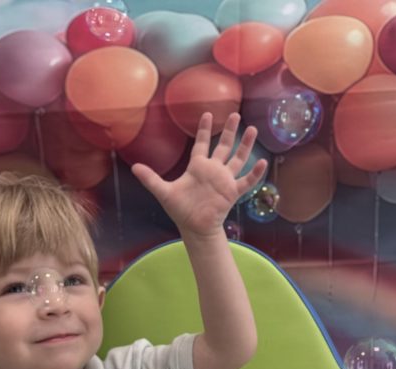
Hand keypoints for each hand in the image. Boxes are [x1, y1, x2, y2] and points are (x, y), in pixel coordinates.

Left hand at [131, 112, 267, 239]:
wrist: (195, 228)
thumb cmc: (180, 210)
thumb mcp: (164, 192)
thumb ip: (151, 179)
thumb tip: (134, 168)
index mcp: (198, 167)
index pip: (202, 144)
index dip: (205, 130)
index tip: (208, 114)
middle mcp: (213, 170)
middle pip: (224, 146)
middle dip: (230, 131)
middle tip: (235, 114)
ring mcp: (224, 180)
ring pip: (238, 159)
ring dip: (245, 145)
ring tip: (252, 129)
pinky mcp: (232, 192)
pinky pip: (246, 181)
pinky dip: (255, 173)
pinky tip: (262, 161)